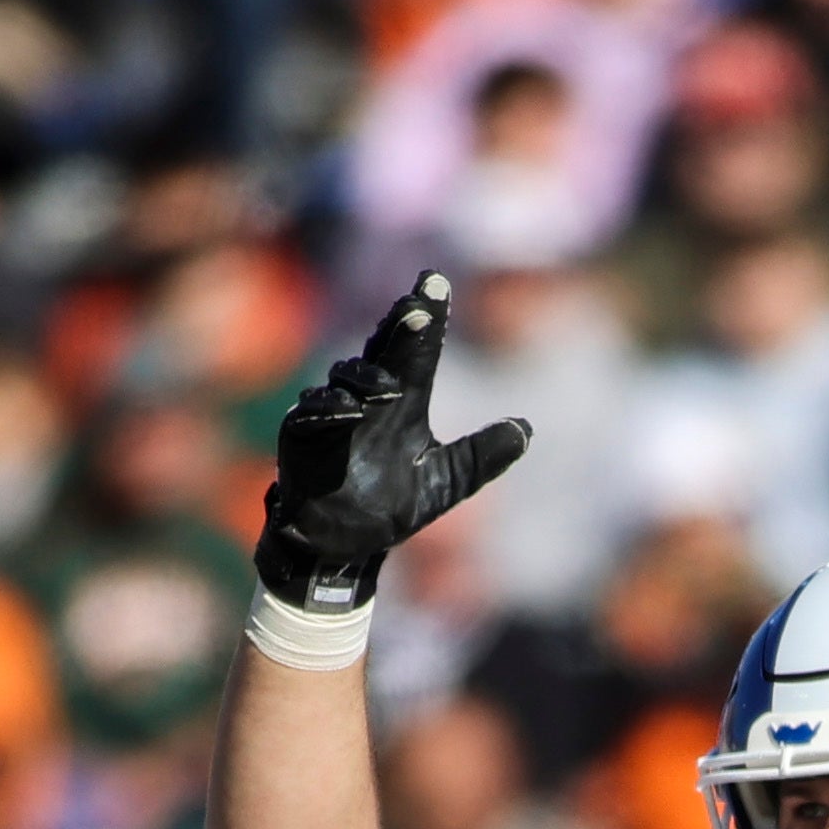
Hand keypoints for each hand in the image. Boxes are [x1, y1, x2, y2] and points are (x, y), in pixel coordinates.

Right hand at [256, 274, 532, 612]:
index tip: (436, 281)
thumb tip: (527, 430)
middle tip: (419, 306)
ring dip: (368, 377)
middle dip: (400, 326)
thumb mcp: (448, 481)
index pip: (418, 351)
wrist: (348, 546)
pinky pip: (312, 415)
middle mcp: (368, 397)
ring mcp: (333, 414)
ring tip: (391, 387)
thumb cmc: (391, 505)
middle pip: (385, 350)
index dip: (427, 317)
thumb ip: (482, 455)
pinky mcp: (302, 437)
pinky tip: (349, 410)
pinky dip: (329, 410)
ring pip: (347, 378)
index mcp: (404, 400)